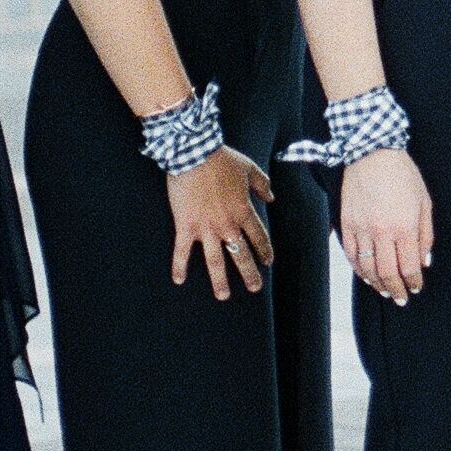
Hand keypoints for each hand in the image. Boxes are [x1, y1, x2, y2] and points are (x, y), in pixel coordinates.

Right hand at [167, 143, 275, 300]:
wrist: (193, 154)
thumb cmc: (221, 159)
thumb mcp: (249, 169)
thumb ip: (262, 184)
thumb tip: (272, 197)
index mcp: (243, 211)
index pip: (258, 237)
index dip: (264, 250)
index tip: (267, 262)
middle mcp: (227, 224)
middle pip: (241, 254)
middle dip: (249, 273)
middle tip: (255, 288)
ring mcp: (206, 227)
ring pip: (215, 260)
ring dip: (219, 280)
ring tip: (223, 296)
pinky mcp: (186, 226)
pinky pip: (182, 251)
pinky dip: (179, 266)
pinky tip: (179, 280)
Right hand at [339, 143, 435, 305]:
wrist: (372, 154)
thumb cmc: (402, 175)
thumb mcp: (425, 203)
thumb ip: (425, 235)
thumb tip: (424, 260)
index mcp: (404, 227)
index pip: (409, 267)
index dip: (413, 282)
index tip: (416, 288)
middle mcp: (381, 232)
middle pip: (387, 273)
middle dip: (395, 289)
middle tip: (400, 297)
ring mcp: (361, 229)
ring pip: (367, 268)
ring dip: (376, 284)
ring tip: (384, 291)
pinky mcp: (346, 224)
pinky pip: (351, 255)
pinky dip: (358, 269)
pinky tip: (366, 275)